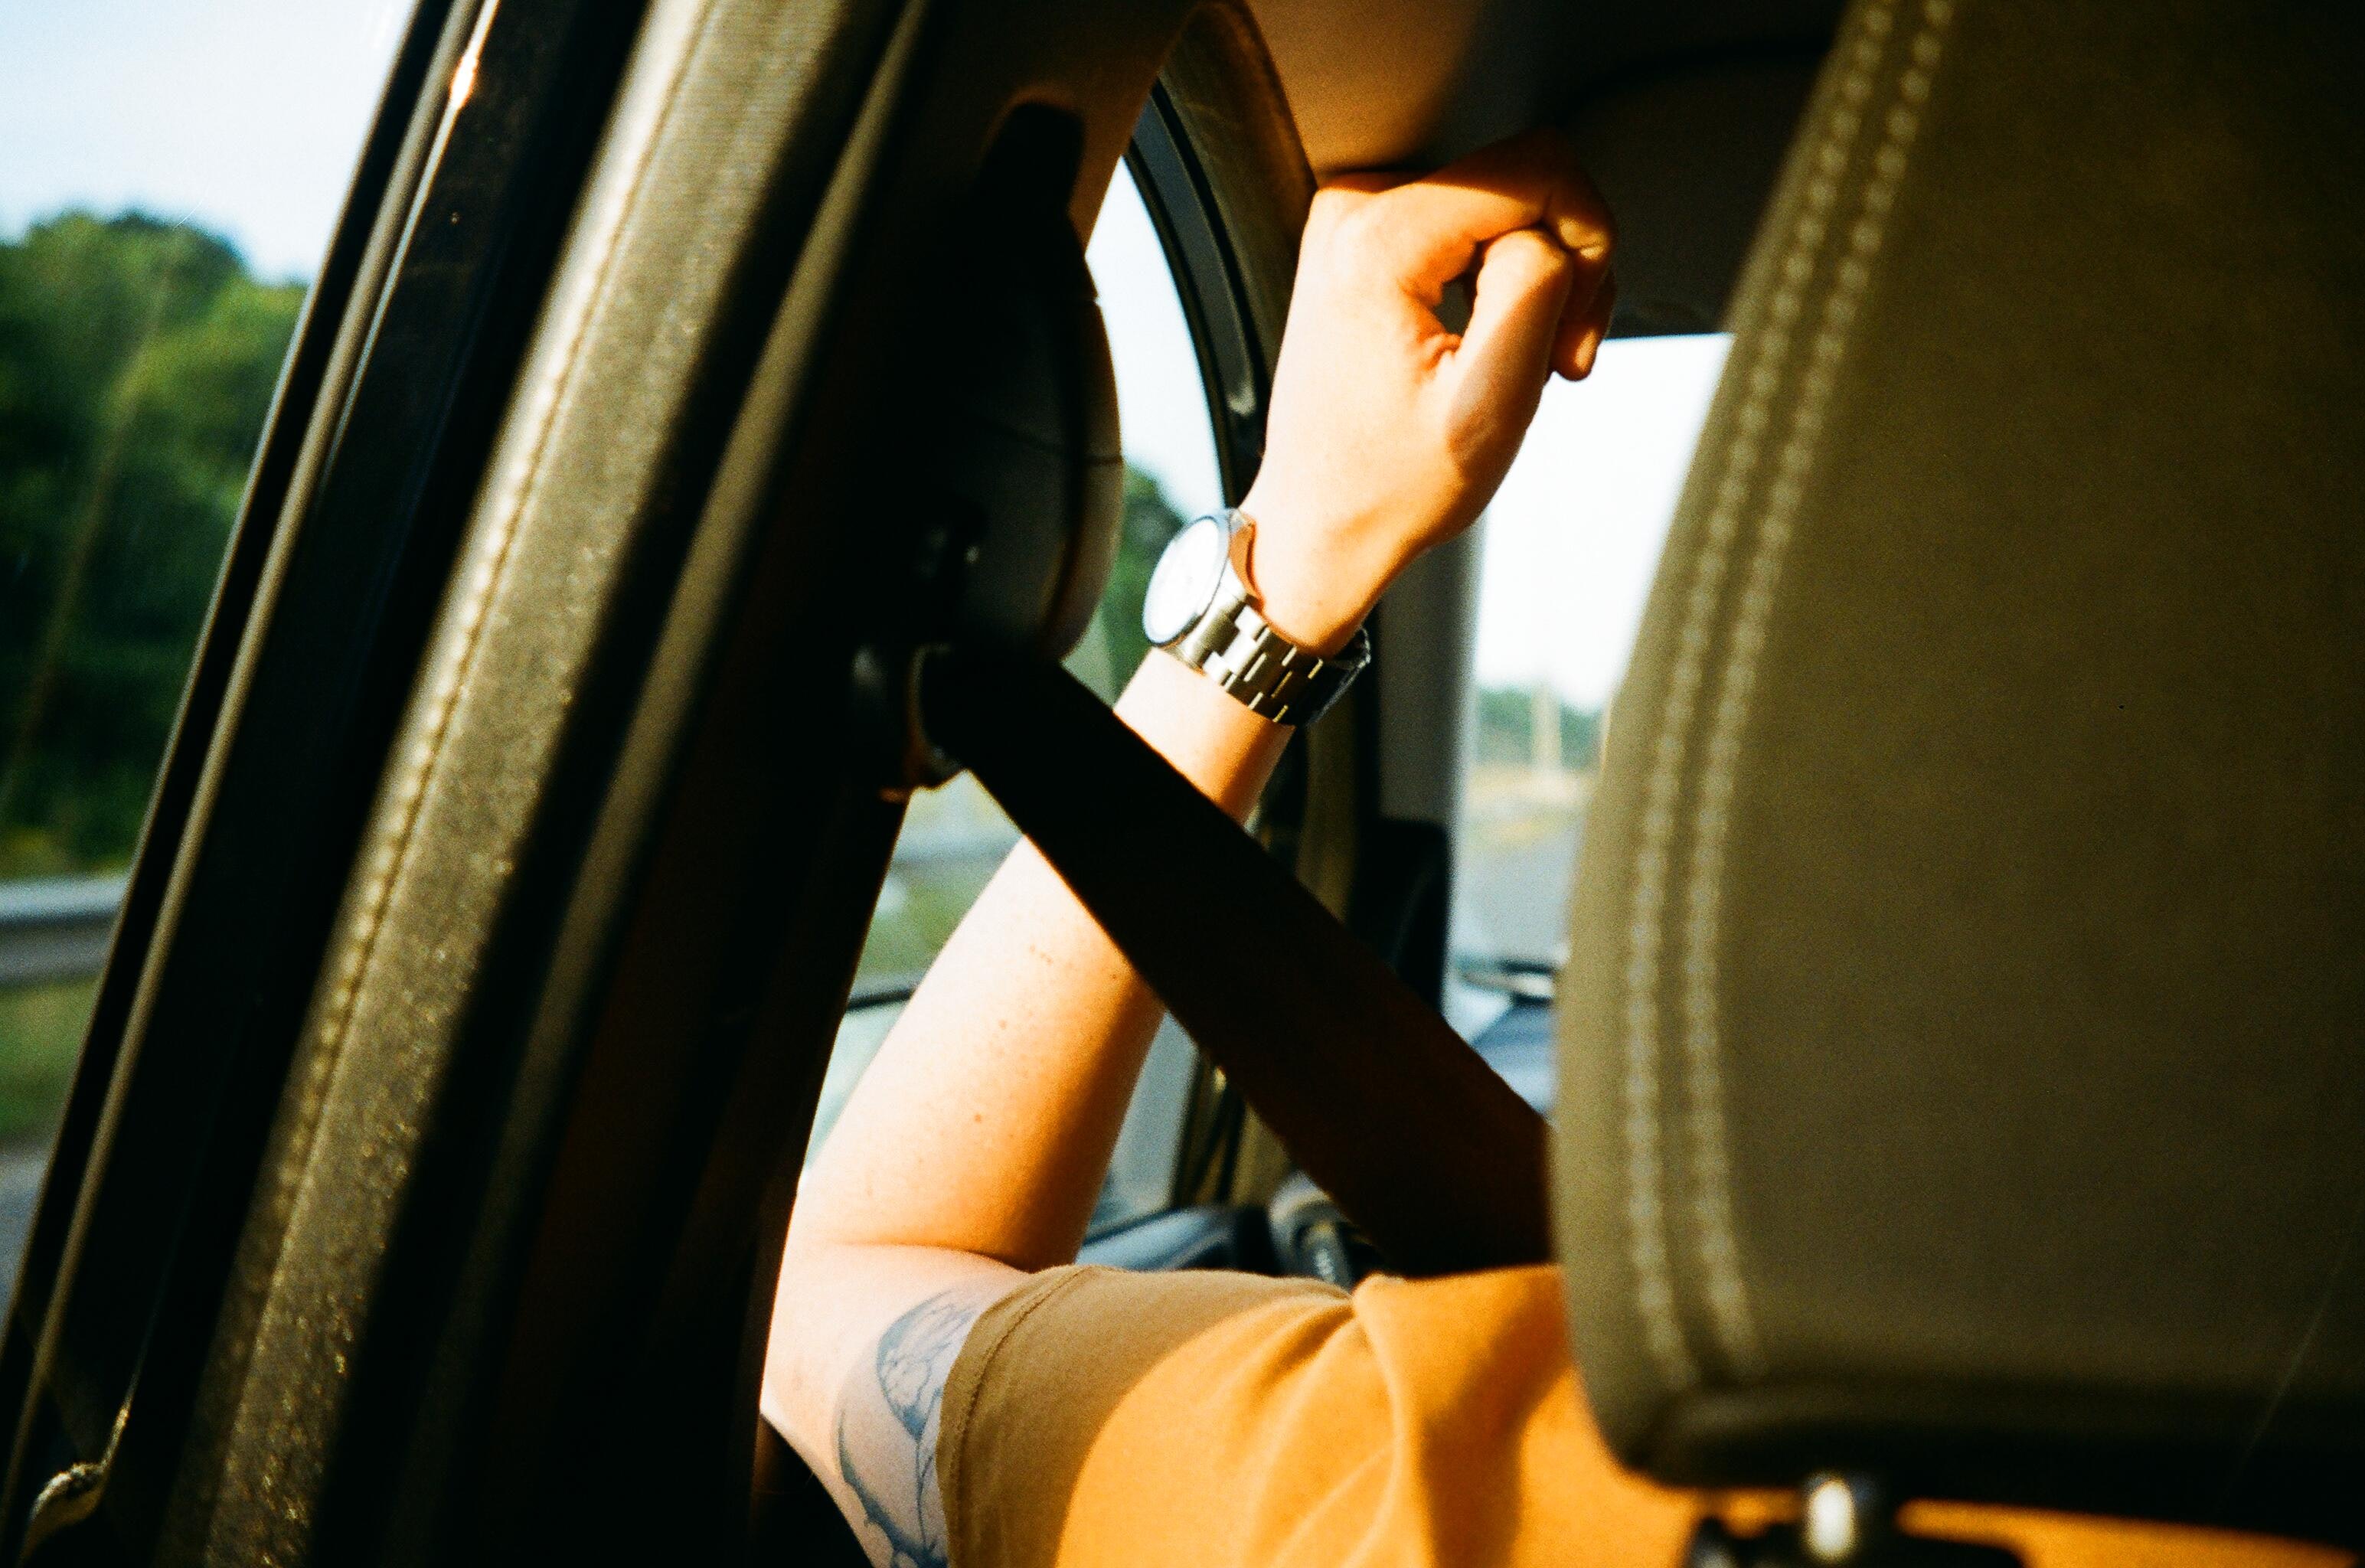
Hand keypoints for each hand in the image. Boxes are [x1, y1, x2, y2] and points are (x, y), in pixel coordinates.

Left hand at [1238, 131, 1613, 652]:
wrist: (1323, 523)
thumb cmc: (1393, 485)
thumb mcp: (1492, 400)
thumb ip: (1536, 286)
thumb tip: (1557, 225)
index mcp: (1377, 241)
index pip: (1538, 168)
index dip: (1588, 243)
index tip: (1574, 336)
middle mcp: (1352, 210)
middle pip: (1524, 179)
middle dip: (1566, 263)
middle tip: (1558, 356)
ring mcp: (1352, 220)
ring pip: (1506, 201)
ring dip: (1538, 276)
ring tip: (1527, 359)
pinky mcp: (1362, 238)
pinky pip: (1471, 222)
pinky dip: (1500, 278)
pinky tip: (1492, 342)